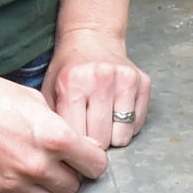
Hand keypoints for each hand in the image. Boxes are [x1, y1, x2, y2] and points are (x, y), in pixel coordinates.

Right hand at [0, 60, 110, 192]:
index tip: (84, 156)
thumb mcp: (33, 99)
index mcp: (55, 137)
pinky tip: (14, 183)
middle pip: (74, 188)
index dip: (92, 160)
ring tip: (36, 176)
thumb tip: (74, 143)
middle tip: (56, 163)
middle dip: (69, 176)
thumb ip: (57, 125)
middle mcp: (37, 164)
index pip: (96, 165)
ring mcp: (13, 183)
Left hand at [44, 29, 151, 152]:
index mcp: (73, 81)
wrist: (92, 37)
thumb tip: (62, 155)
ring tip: (103, 124)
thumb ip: (52, 121)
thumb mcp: (50, 90)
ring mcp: (125, 79)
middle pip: (101, 139)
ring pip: (122, 135)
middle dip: (94, 145)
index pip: (77, 135)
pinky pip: (138, 124)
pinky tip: (116, 114)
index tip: (73, 148)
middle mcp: (101, 79)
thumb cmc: (68, 69)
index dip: (74, 147)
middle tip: (89, 135)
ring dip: (112, 137)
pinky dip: (127, 127)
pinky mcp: (143, 82)